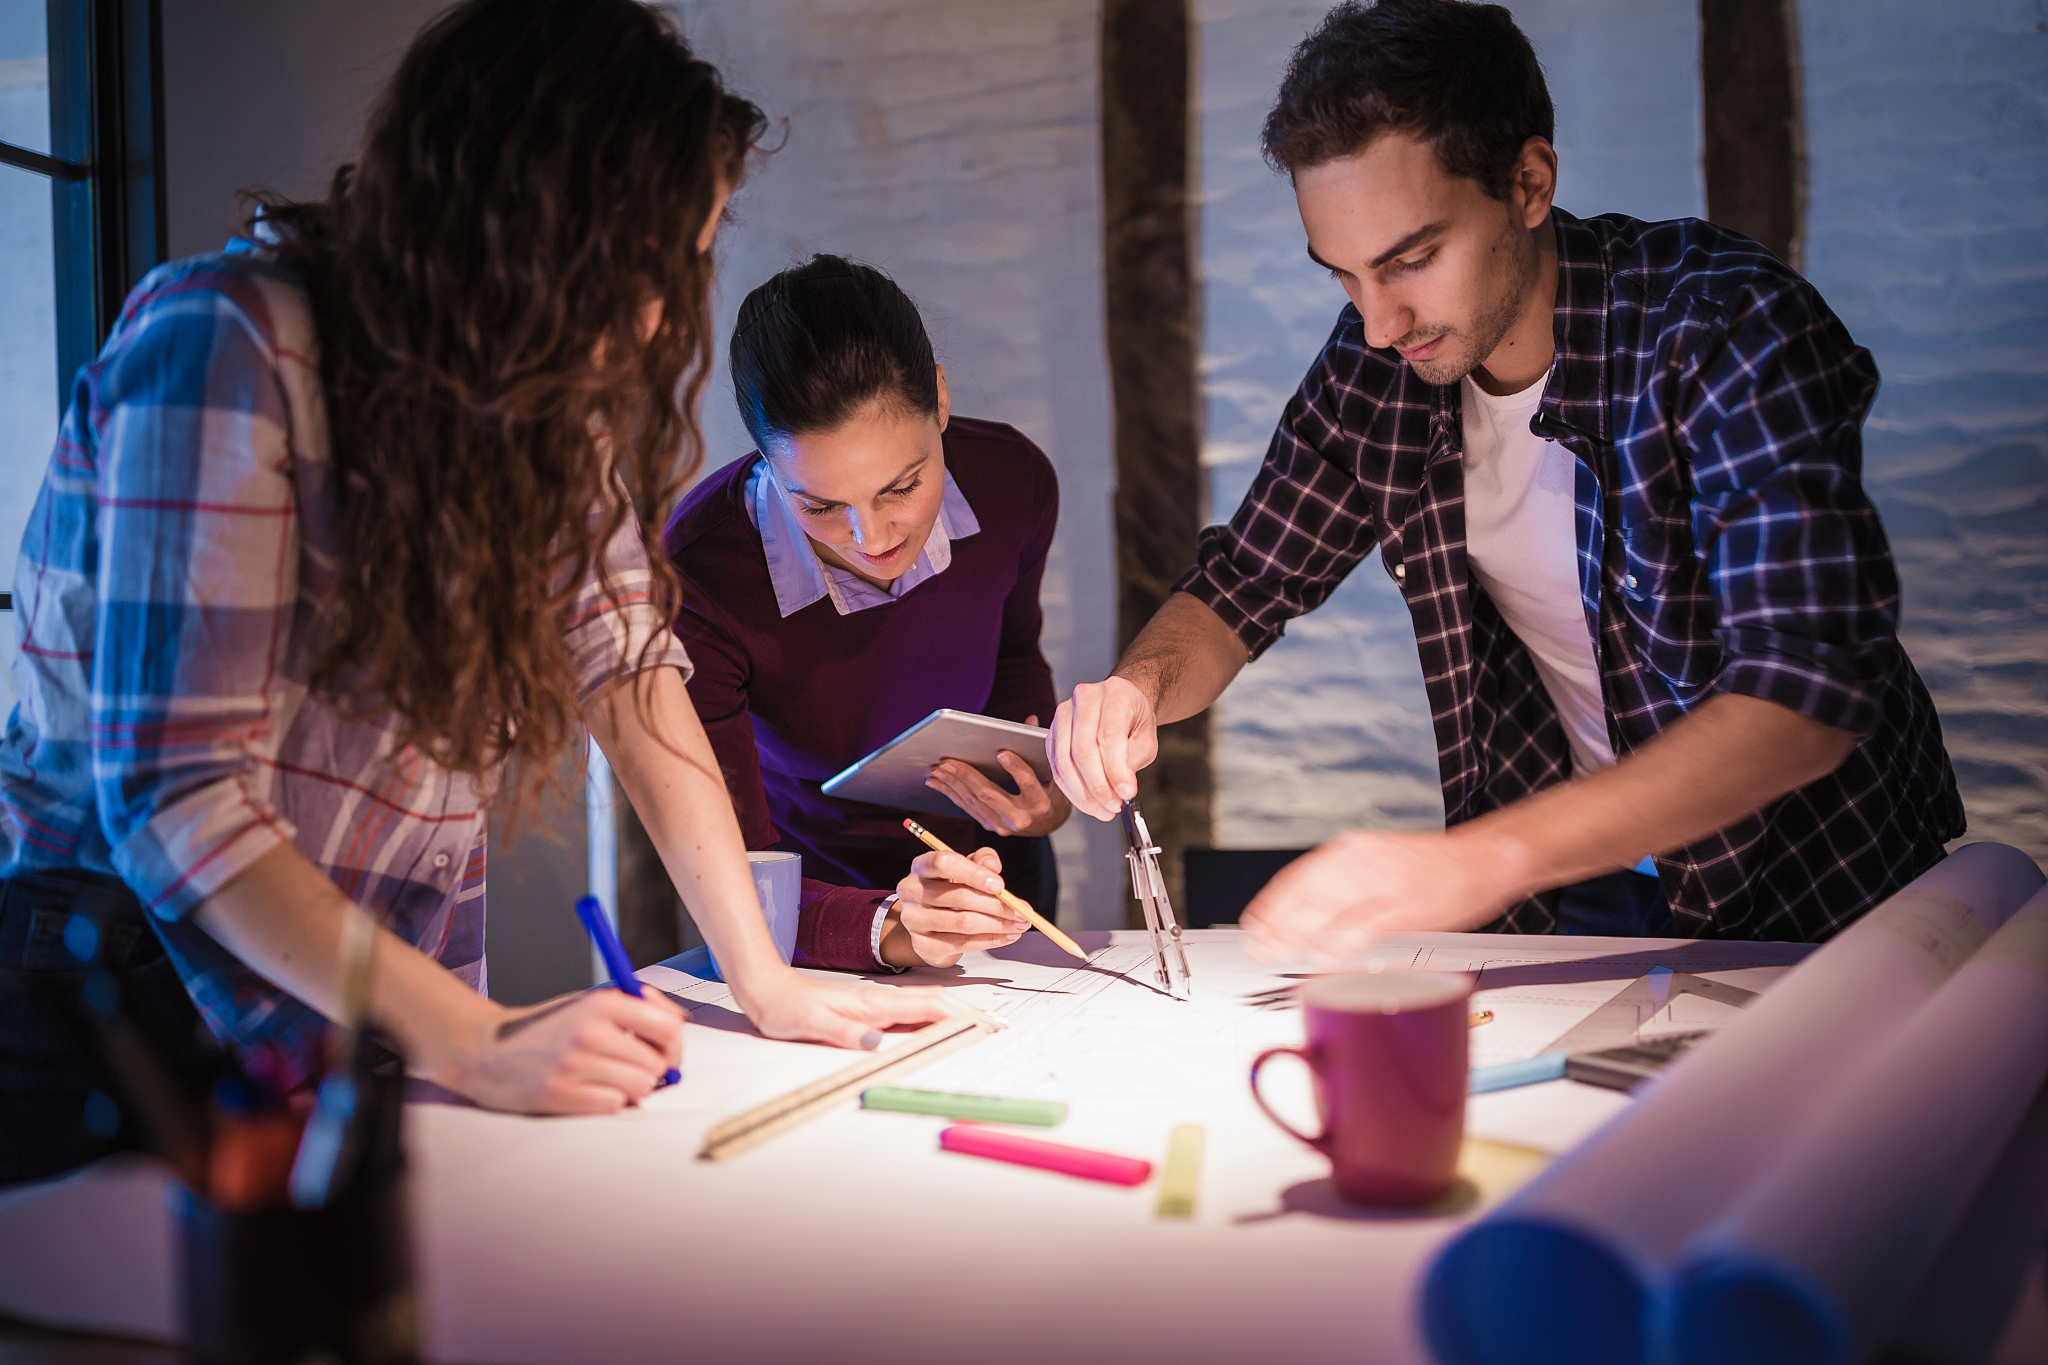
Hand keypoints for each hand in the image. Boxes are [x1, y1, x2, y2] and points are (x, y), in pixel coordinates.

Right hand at [438, 989, 687, 1114]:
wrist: (486, 1050)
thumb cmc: (546, 1028)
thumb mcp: (588, 1003)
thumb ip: (635, 1009)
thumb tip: (678, 1024)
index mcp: (601, 1003)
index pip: (668, 1027)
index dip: (674, 1044)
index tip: (667, 1051)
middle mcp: (589, 1031)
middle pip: (657, 1063)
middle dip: (651, 1069)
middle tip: (630, 1067)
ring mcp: (574, 1065)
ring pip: (640, 1087)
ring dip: (631, 1088)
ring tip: (609, 1078)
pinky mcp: (560, 1095)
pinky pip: (614, 1106)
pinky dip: (610, 1102)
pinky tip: (591, 1091)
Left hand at [728, 964, 971, 1048]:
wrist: (767, 990)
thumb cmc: (787, 1007)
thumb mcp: (812, 1024)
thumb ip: (846, 1033)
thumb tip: (879, 1044)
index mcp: (874, 1004)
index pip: (930, 1007)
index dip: (962, 1016)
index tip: (986, 1027)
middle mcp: (881, 1002)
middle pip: (937, 1006)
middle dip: (969, 1015)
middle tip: (998, 1030)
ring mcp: (878, 1006)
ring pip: (927, 1010)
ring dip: (956, 1018)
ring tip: (981, 1030)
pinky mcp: (870, 1013)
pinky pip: (911, 1017)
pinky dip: (934, 1022)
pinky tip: (941, 1030)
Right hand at [884, 846, 1029, 967]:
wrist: (928, 921)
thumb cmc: (951, 888)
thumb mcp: (965, 868)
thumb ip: (982, 860)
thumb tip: (994, 867)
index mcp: (922, 866)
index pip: (944, 863)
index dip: (974, 874)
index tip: (1001, 886)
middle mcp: (911, 891)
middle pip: (959, 897)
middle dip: (998, 906)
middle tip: (1023, 912)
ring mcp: (914, 920)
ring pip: (964, 923)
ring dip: (998, 925)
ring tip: (1020, 925)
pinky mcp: (922, 944)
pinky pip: (962, 944)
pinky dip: (990, 940)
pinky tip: (1008, 936)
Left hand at [926, 738, 1070, 838]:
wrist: (1048, 822)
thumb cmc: (1050, 789)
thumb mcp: (1053, 771)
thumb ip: (1041, 746)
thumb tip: (1030, 719)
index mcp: (1041, 803)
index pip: (1028, 784)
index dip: (1016, 769)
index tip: (1002, 752)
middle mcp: (1022, 818)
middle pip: (991, 794)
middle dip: (967, 776)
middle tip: (948, 761)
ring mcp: (1004, 825)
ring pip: (974, 801)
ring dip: (952, 784)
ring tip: (936, 768)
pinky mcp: (991, 826)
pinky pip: (967, 808)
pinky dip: (950, 793)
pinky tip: (935, 781)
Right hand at [1048, 677, 1157, 820]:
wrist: (1120, 703)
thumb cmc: (1134, 720)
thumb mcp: (1146, 739)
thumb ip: (1133, 761)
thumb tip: (1121, 789)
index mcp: (1114, 693)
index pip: (1109, 736)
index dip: (1116, 770)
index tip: (1127, 794)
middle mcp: (1084, 697)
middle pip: (1082, 750)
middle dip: (1098, 786)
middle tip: (1114, 807)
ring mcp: (1063, 713)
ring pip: (1064, 761)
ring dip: (1083, 793)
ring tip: (1103, 809)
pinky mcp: (1052, 731)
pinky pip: (1056, 766)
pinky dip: (1071, 789)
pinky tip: (1088, 801)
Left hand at [1240, 829, 1519, 961]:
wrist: (1483, 859)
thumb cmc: (1431, 867)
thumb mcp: (1377, 860)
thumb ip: (1344, 884)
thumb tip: (1308, 911)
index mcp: (1352, 850)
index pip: (1299, 877)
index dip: (1271, 904)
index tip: (1253, 924)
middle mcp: (1362, 863)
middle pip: (1306, 897)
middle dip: (1277, 926)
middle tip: (1258, 948)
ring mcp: (1384, 886)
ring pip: (1328, 914)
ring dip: (1298, 938)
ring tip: (1278, 955)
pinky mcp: (1405, 910)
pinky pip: (1362, 930)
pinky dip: (1338, 945)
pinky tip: (1322, 956)